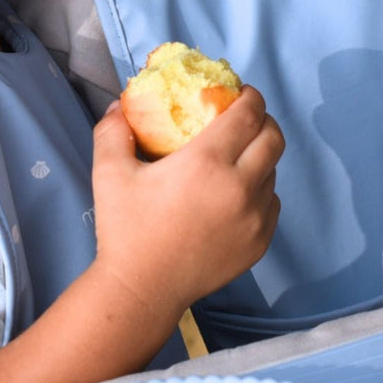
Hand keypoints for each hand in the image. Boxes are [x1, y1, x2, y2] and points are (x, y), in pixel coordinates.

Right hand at [90, 86, 283, 316]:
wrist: (142, 290)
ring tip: (237, 159)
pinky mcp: (260, 242)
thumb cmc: (125, 230)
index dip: (250, 97)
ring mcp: (255, 217)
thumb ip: (113, 131)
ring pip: (273, 172)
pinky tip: (236, 194)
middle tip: (245, 120)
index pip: (248, 114)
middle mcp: (240, 186)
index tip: (240, 93)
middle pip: (274, 137)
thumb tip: (119, 105)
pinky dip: (260, 191)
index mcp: (207, 162)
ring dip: (260, 157)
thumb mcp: (109, 173)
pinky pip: (271, 204)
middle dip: (264, 121)